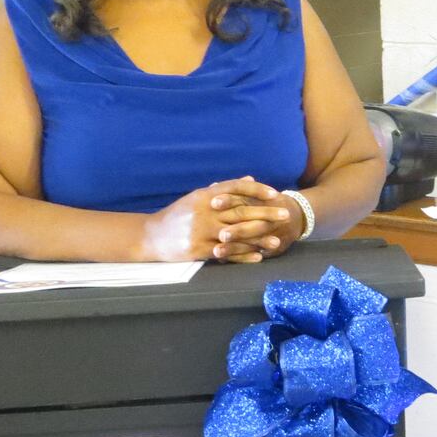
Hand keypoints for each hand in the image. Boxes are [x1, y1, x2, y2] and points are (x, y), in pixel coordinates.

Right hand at [141, 177, 288, 262]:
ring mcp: (201, 231)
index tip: (276, 194)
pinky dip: (243, 255)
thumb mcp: (198, 197)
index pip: (236, 189)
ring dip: (259, 238)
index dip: (257, 190)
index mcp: (205, 195)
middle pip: (240, 211)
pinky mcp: (197, 249)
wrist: (150, 236)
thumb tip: (250, 179)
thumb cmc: (178, 215)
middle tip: (285, 215)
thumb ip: (225, 189)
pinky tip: (258, 257)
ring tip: (277, 241)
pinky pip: (225, 253)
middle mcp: (204, 211)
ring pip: (236, 234)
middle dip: (265, 213)